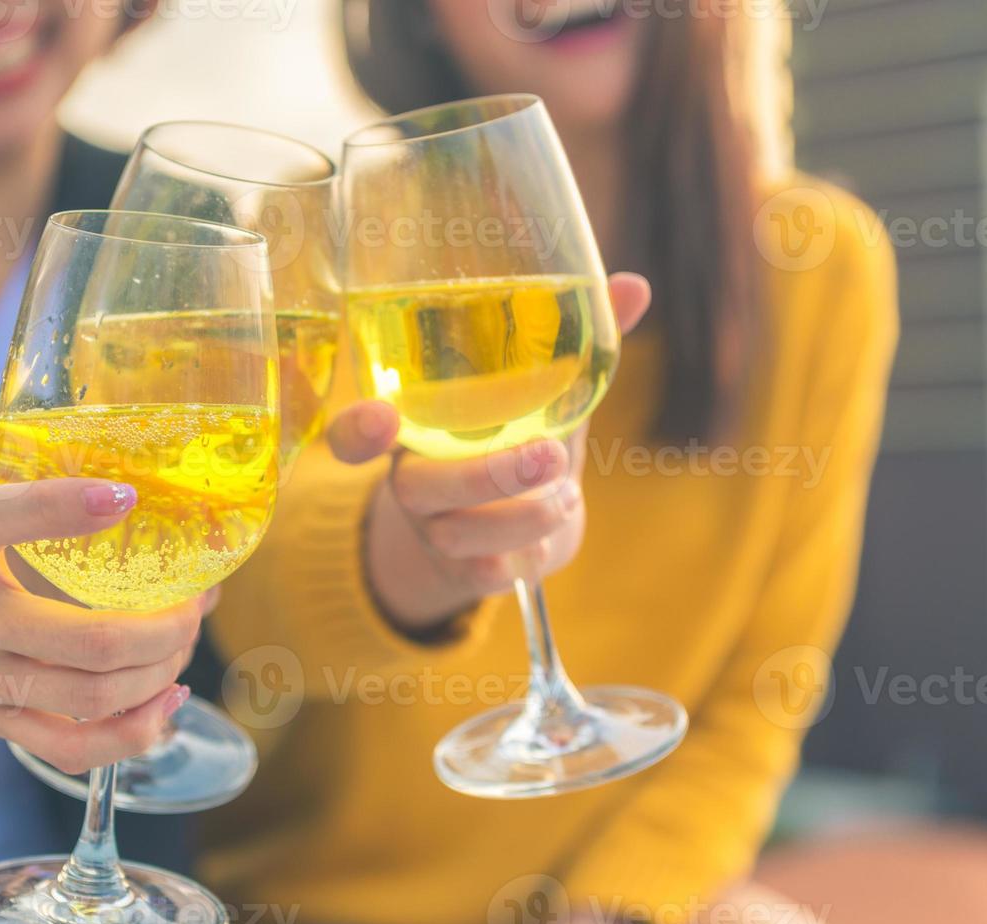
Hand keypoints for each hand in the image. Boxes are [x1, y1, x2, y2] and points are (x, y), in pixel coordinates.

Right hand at [0, 450, 207, 773]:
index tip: (126, 494)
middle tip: (196, 598)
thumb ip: (21, 451)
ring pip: (87, 697)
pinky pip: (65, 748)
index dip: (66, 508)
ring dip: (158, 672)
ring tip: (184, 641)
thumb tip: (111, 426)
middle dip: (165, 624)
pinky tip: (165, 703)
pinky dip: (128, 734)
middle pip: (84, 641)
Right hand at [326, 274, 650, 631]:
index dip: (357, 430)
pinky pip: (483, 573)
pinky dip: (525, 555)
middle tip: (548, 455)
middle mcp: (413, 482)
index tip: (380, 417)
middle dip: (484, 475)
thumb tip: (631, 286)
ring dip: (522, 516)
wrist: (508, 530)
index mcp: (414, 428)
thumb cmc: (514, 441)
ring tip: (569, 494)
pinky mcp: (465, 572)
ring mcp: (434, 532)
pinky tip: (554, 532)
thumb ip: (572, 346)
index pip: (355, 434)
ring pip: (456, 535)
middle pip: (417, 487)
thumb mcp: (541, 395)